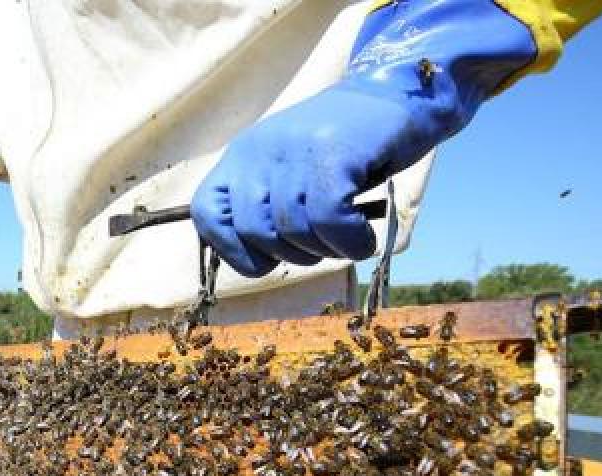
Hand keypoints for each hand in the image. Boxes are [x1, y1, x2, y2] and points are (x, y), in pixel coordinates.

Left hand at [189, 85, 409, 276]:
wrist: (395, 90)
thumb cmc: (344, 147)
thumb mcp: (290, 170)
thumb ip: (266, 205)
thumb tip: (256, 259)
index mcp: (242, 155)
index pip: (206, 212)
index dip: (230, 248)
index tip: (265, 258)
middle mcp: (260, 149)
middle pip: (253, 230)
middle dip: (289, 255)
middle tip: (320, 246)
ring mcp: (296, 149)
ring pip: (294, 230)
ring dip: (326, 250)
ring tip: (347, 237)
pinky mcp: (333, 153)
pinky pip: (330, 221)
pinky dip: (350, 242)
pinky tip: (363, 238)